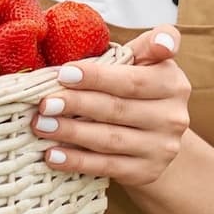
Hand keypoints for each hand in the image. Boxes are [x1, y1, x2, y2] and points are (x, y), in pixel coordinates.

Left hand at [29, 24, 189, 186]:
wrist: (158, 132)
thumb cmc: (140, 84)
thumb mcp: (148, 58)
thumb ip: (154, 41)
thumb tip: (162, 41)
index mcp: (173, 83)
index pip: (132, 81)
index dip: (96, 77)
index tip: (62, 74)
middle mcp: (173, 117)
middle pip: (117, 110)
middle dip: (76, 105)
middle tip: (43, 103)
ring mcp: (162, 148)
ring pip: (110, 140)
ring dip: (71, 133)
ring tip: (41, 125)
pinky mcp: (147, 172)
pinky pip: (107, 167)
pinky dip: (77, 162)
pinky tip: (53, 155)